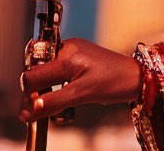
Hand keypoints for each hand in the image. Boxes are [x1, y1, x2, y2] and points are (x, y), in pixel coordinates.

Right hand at [18, 38, 141, 122]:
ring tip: (45, 108)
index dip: (28, 96)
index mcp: (66, 55)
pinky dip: (53, 86)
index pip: (32, 76)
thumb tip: (27, 112)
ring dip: (43, 91)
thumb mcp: (81, 94)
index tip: (28, 114)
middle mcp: (67, 49)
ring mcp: (72, 52)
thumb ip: (52, 102)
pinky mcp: (77, 58)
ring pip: (45, 73)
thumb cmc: (114, 82)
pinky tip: (57, 98)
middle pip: (36, 73)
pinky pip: (56, 71)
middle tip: (35, 114)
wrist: (136, 77)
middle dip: (33, 94)